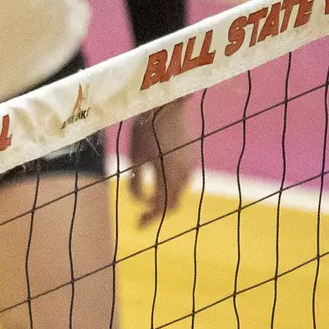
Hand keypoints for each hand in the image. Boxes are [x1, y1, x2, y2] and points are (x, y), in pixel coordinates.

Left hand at [129, 98, 200, 226]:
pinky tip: (159, 182)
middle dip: (157, 212)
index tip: (138, 225)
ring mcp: (191, 164)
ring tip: (149, 200)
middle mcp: (184, 173)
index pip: (161, 207)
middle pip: (173, 203)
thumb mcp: (135, 157)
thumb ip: (136, 182)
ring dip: (165, 199)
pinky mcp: (193, 156)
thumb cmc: (146, 129)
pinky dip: (172, 186)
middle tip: (142, 217)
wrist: (169, 103)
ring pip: (179, 191)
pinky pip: (183, 178)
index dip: (150, 219)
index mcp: (169, 175)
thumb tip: (140, 201)